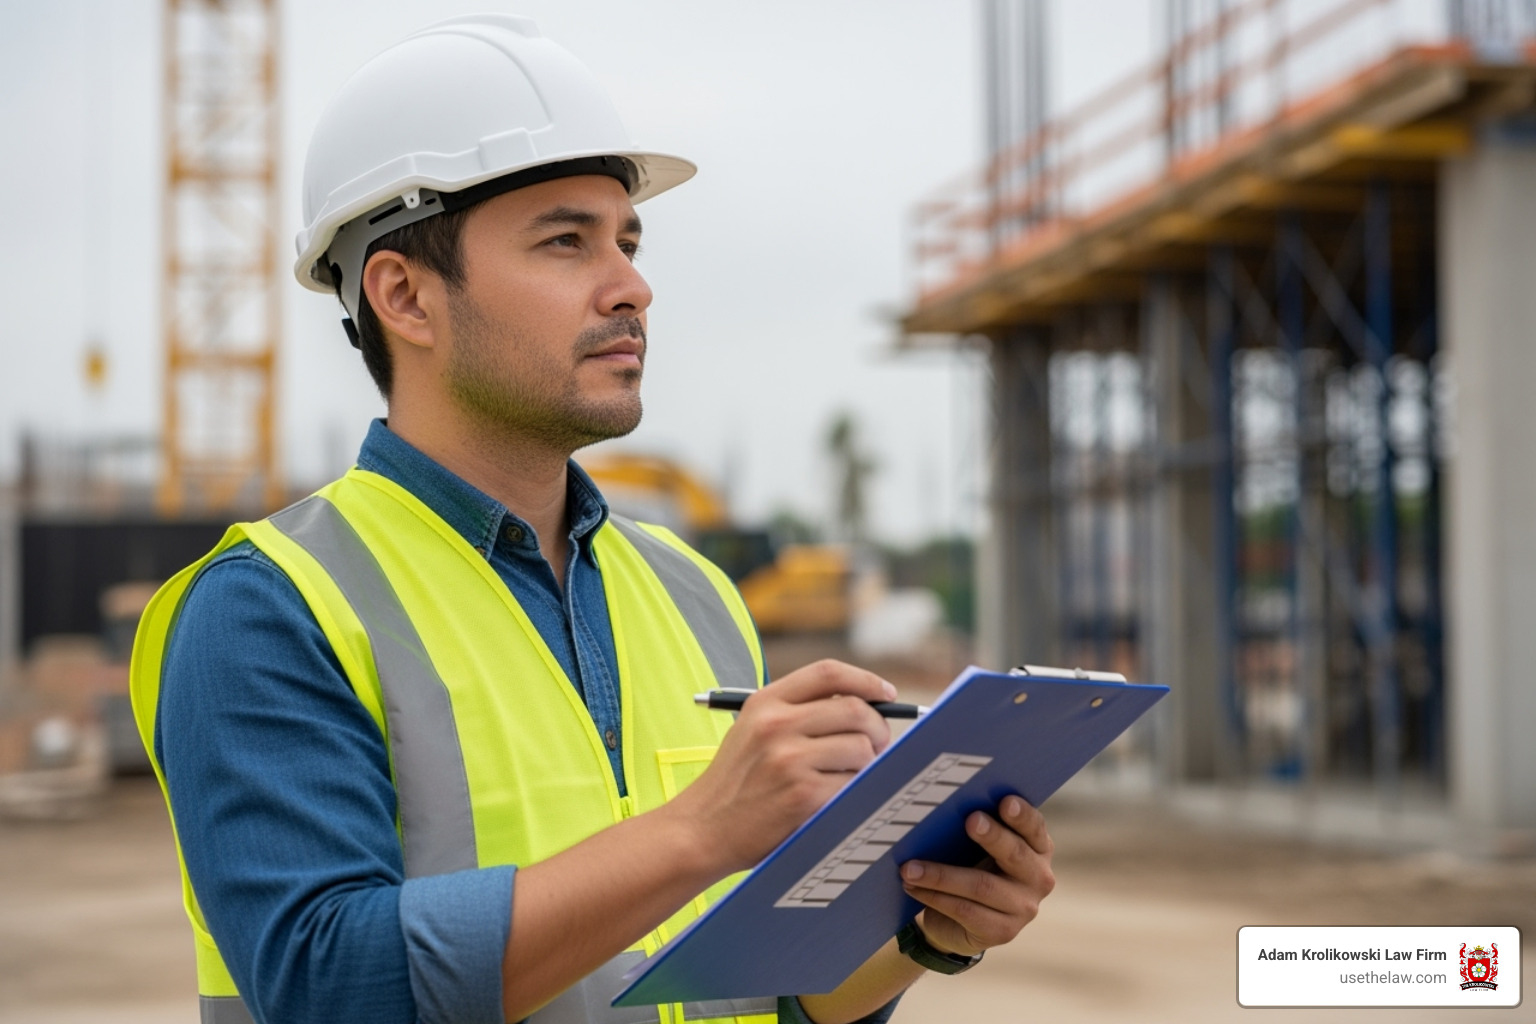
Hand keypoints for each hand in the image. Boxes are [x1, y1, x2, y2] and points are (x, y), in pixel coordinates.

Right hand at [665, 660, 895, 872]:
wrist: (703, 829)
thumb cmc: (737, 782)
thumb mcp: (753, 730)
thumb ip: (798, 712)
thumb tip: (866, 707)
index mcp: (765, 702)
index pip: (829, 673)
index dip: (866, 681)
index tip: (886, 695)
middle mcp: (776, 725)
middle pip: (854, 709)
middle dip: (878, 729)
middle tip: (877, 746)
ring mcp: (789, 760)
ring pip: (861, 748)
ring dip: (868, 764)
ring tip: (850, 775)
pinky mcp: (803, 795)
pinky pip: (853, 784)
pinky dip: (855, 791)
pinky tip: (837, 798)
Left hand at [898, 794, 1054, 957]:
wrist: (962, 921)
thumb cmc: (971, 867)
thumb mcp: (978, 847)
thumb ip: (976, 828)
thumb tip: (943, 806)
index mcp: (1037, 848)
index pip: (1034, 827)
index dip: (1022, 815)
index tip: (1005, 801)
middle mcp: (1038, 878)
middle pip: (1015, 854)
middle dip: (991, 836)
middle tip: (970, 820)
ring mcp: (1023, 908)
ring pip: (981, 886)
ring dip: (941, 875)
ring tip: (910, 868)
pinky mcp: (1002, 932)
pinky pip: (965, 910)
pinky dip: (935, 897)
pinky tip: (912, 887)